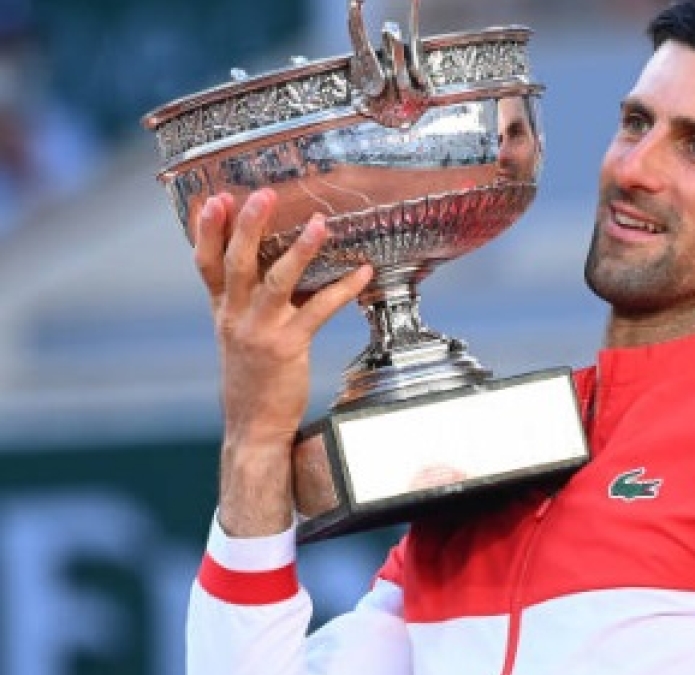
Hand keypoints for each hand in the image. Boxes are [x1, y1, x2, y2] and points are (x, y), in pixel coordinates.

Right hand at [193, 189, 372, 535]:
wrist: (253, 426)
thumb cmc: (253, 377)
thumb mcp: (241, 333)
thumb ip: (251, 299)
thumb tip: (281, 261)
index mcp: (222, 309)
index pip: (205, 263)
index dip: (206, 230)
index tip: (214, 198)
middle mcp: (235, 316)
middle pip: (236, 262)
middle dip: (247, 226)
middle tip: (261, 194)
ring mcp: (259, 331)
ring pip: (275, 281)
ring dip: (299, 250)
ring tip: (318, 223)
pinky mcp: (287, 346)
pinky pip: (317, 310)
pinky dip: (342, 289)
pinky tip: (362, 274)